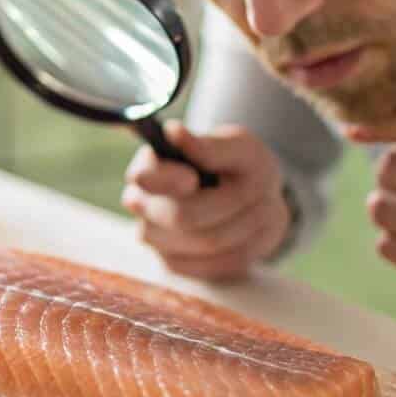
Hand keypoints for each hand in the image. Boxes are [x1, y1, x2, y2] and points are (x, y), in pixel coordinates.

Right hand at [120, 121, 290, 281]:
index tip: (192, 179)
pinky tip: (245, 231)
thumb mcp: (239, 147)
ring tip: (253, 208)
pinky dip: (242, 248)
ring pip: (206, 242)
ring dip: (242, 224)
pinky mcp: (173, 264)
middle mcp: (141, 202)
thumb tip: (173, 132)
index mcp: (150, 165)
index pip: (142, 178)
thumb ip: (210, 145)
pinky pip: (215, 264)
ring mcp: (154, 237)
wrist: (254, 200)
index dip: (168, 181)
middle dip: (227, 203)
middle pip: (180, 216)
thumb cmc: (242, 167)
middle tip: (250, 190)